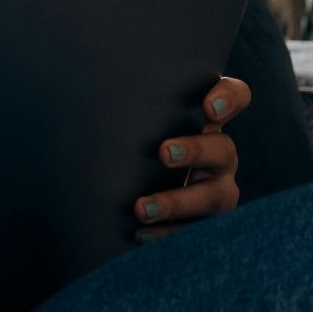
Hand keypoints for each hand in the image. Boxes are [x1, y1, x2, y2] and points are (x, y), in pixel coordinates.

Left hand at [133, 75, 247, 242]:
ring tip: (141, 208)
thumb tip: (77, 76)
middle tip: (163, 152)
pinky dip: (169, 234)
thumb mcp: (130, 118)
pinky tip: (140, 235)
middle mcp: (218, 155)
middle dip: (196, 151)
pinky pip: (197, 233)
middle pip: (224, 150)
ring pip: (215, 197)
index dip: (229, 98)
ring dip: (179, 202)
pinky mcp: (204, 225)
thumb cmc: (128, 139)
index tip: (208, 108)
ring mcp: (215, 191)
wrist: (123, 191)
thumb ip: (123, 98)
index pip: (235, 97)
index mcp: (205, 120)